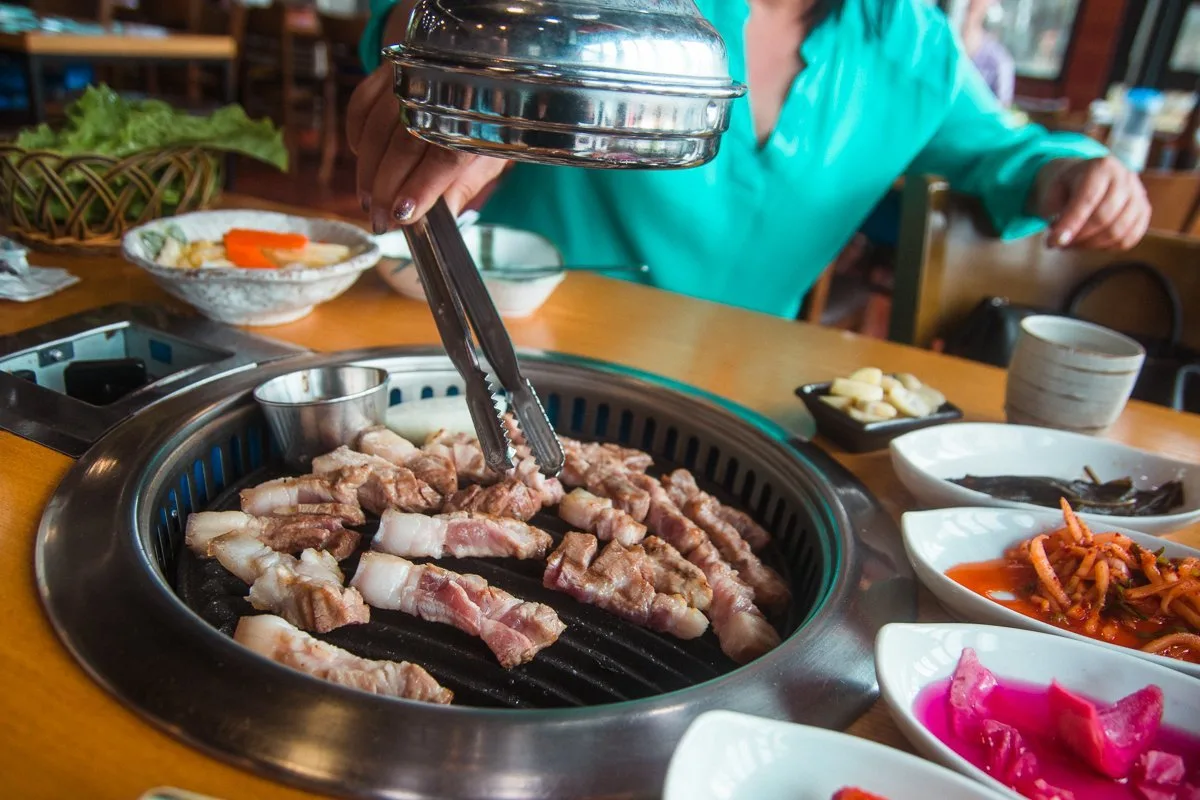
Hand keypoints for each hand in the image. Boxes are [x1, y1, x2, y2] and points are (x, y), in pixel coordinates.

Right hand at [345, 66, 506, 233]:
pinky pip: (360, 107)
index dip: (422, 187)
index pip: (445, 155)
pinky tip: (364, 162)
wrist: (473, 69)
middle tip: (379, 219)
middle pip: (405, 143)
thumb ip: (464, 184)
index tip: (403, 216)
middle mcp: (441, 88)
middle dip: (387, 187)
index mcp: (476, 113)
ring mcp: (410, 75)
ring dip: (367, 170)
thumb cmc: (481, 119)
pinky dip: (357, 138)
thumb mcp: (488, 154)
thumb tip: (445, 218)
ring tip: (368, 200)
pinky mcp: (385, 70)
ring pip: (376, 128)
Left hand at [1034, 156, 1149, 250]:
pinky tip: (1091, 243)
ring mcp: (1138, 195)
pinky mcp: (1144, 212)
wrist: (1092, 176)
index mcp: (1101, 167)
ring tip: (1073, 243)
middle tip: (1060, 243)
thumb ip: (1051, 208)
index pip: (1087, 200)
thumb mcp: (1054, 187)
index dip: (1070, 224)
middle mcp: (1125, 178)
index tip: (1053, 241)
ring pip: (1118, 231)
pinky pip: (1128, 239)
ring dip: (1091, 245)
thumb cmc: (1070, 184)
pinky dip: (1107, 247)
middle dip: (1079, 237)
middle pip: (1104, 217)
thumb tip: (1059, 237)